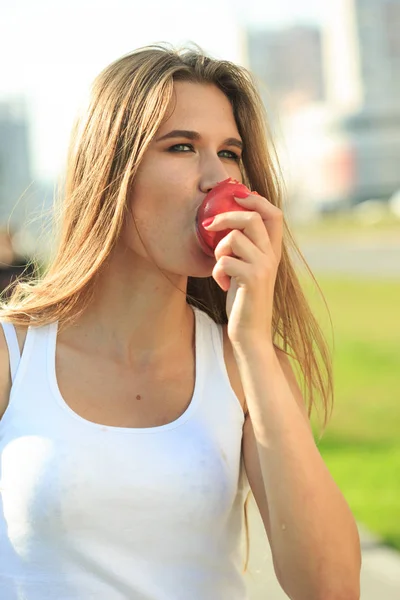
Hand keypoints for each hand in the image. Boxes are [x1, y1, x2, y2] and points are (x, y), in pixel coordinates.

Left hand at [203, 192, 282, 346]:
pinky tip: (222, 285)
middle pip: (251, 218)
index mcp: (272, 252)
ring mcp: (264, 267)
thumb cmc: (243, 301)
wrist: (250, 333)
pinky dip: (217, 273)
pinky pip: (225, 261)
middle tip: (208, 226)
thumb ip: (244, 248)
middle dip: (225, 216)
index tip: (237, 196)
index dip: (256, 200)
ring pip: (233, 238)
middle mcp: (271, 256)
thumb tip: (228, 223)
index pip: (274, 214)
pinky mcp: (252, 279)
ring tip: (221, 268)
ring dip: (218, 252)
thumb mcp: (246, 270)